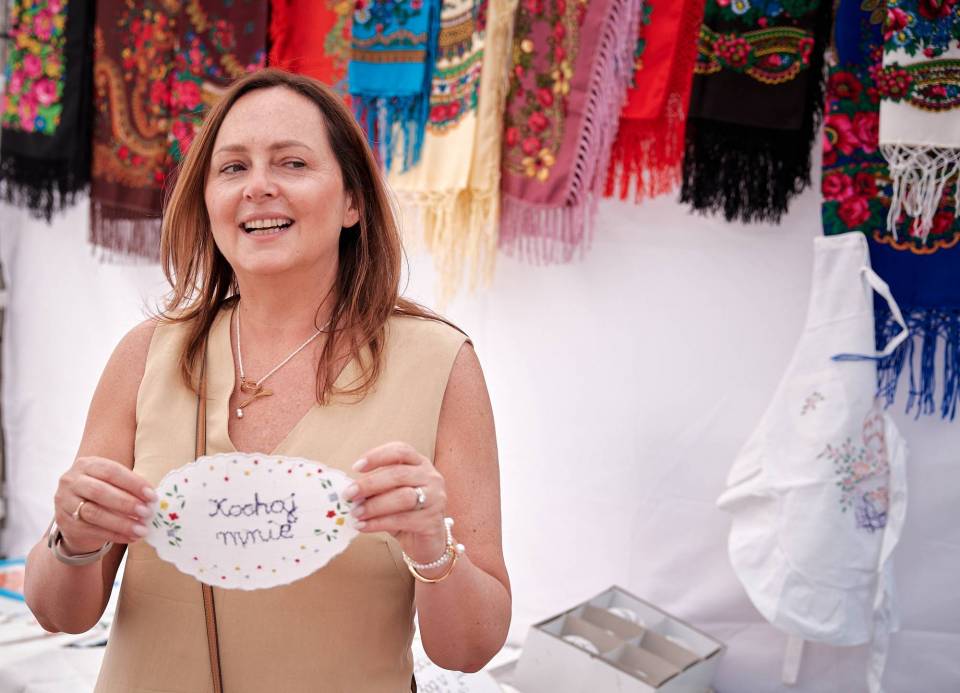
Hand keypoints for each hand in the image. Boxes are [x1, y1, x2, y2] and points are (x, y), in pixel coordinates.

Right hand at [53, 456, 156, 553]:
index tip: (152, 496)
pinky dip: (115, 535)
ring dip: (122, 523)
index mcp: (87, 465)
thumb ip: (128, 487)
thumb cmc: (102, 495)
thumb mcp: (112, 484)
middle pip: (100, 491)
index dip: (133, 483)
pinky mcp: (64, 523)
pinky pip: (92, 530)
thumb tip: (152, 499)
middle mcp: (71, 481)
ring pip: (94, 513)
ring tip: (141, 529)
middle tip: (147, 513)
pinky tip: (131, 537)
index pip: (111, 471)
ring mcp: (64, 502)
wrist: (76, 516)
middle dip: (127, 503)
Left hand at [343, 442, 447, 563]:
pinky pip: (402, 520)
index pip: (401, 450)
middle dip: (370, 484)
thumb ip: (376, 489)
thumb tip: (350, 488)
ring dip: (374, 505)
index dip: (377, 456)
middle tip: (349, 494)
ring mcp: (435, 499)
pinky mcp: (432, 521)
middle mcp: (431, 477)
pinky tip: (363, 526)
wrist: (426, 541)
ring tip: (355, 512)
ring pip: (402, 497)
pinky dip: (378, 523)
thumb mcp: (391, 494)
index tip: (356, 467)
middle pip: (399, 474)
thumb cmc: (405, 512)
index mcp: (420, 464)